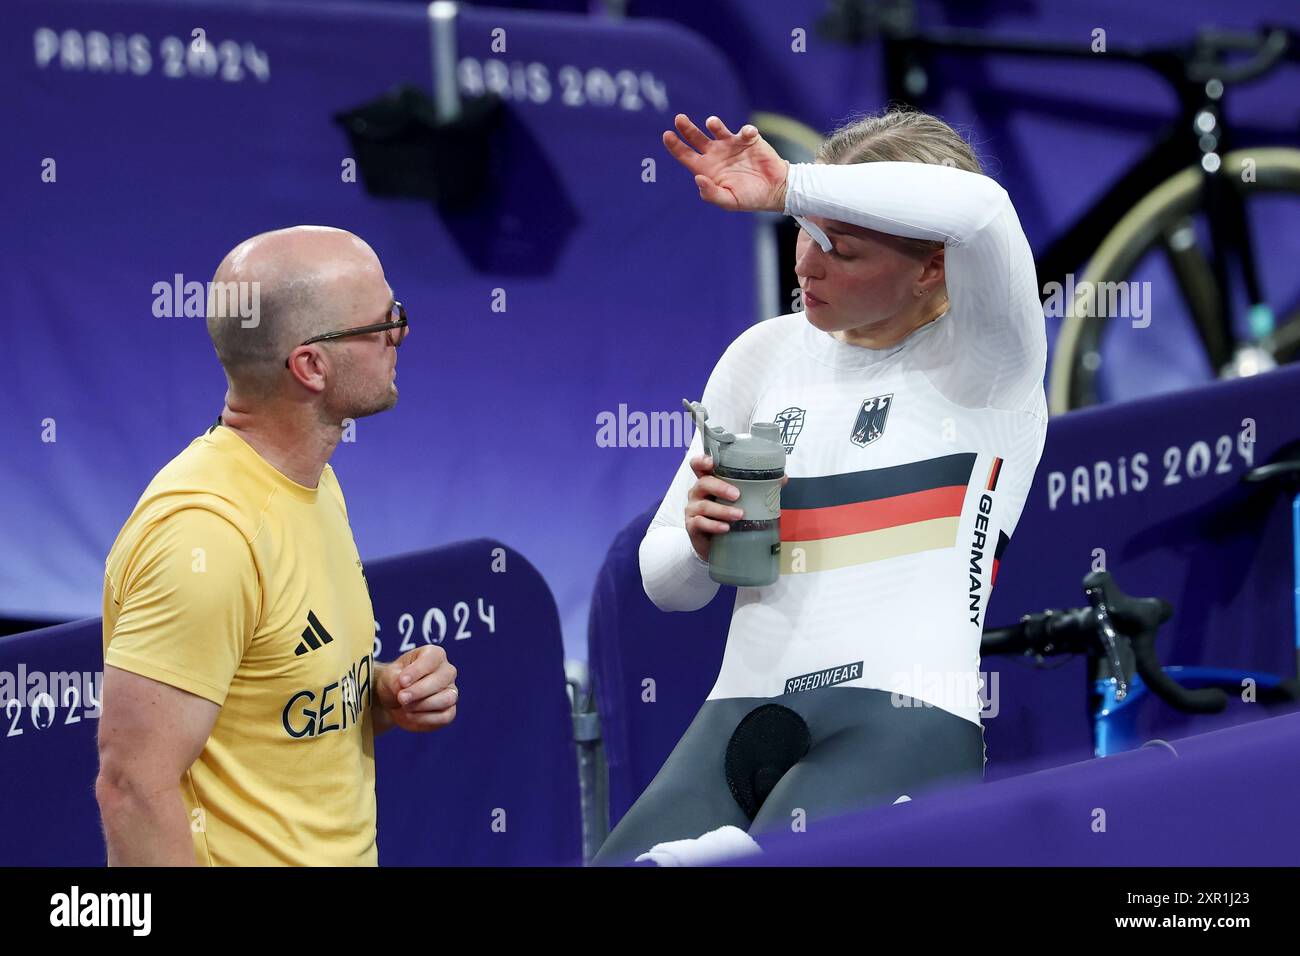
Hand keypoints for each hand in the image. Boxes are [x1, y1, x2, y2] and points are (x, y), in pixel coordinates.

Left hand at [375, 645, 457, 732]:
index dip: (417, 671)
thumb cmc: (394, 681)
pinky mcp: (449, 711)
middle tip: (401, 697)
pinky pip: (445, 716)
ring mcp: (451, 691)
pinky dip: (426, 718)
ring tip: (405, 707)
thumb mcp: (388, 676)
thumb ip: (395, 679)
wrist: (393, 699)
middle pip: (440, 680)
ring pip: (447, 699)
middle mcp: (447, 671)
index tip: (402, 681)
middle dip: (419, 691)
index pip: (432, 659)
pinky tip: (411, 715)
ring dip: (423, 705)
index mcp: (434, 655)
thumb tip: (404, 688)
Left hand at [662, 113, 789, 211]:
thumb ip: (712, 193)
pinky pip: (745, 131)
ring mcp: (732, 144)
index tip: (667, 135)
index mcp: (706, 168)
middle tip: (679, 119)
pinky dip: (746, 131)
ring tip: (712, 123)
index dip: (675, 146)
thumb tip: (698, 178)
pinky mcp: (749, 139)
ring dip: (714, 124)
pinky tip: (749, 134)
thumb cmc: (749, 197)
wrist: (775, 190)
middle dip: (687, 128)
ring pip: (718, 129)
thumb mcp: (729, 201)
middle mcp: (716, 153)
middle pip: (696, 138)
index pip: (685, 155)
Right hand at [685, 455, 788, 561]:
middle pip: (703, 483)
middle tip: (737, 495)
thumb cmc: (726, 514)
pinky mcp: (692, 525)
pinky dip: (714, 525)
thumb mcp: (740, 500)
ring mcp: (692, 509)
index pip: (698, 465)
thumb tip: (782, 478)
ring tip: (739, 515)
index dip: (702, 461)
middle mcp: (697, 492)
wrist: (714, 543)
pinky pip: (700, 523)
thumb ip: (758, 488)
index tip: (711, 462)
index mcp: (708, 481)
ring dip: (722, 510)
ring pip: (704, 506)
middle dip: (720, 487)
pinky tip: (725, 528)